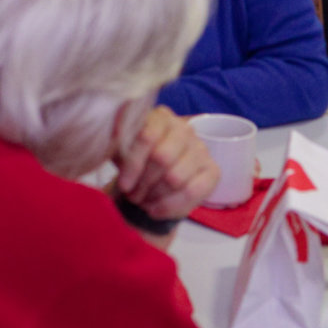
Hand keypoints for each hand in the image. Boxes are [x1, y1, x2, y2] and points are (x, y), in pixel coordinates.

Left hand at [115, 106, 220, 220]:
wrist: (153, 182)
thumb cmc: (136, 162)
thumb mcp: (122, 150)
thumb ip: (118, 141)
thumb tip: (114, 131)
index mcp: (161, 117)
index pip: (147, 137)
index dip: (133, 165)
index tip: (123, 185)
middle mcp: (184, 129)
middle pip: (162, 159)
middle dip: (143, 183)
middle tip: (133, 196)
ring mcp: (201, 149)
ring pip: (176, 178)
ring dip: (155, 196)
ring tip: (143, 201)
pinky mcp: (212, 171)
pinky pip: (192, 192)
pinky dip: (170, 206)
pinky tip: (155, 210)